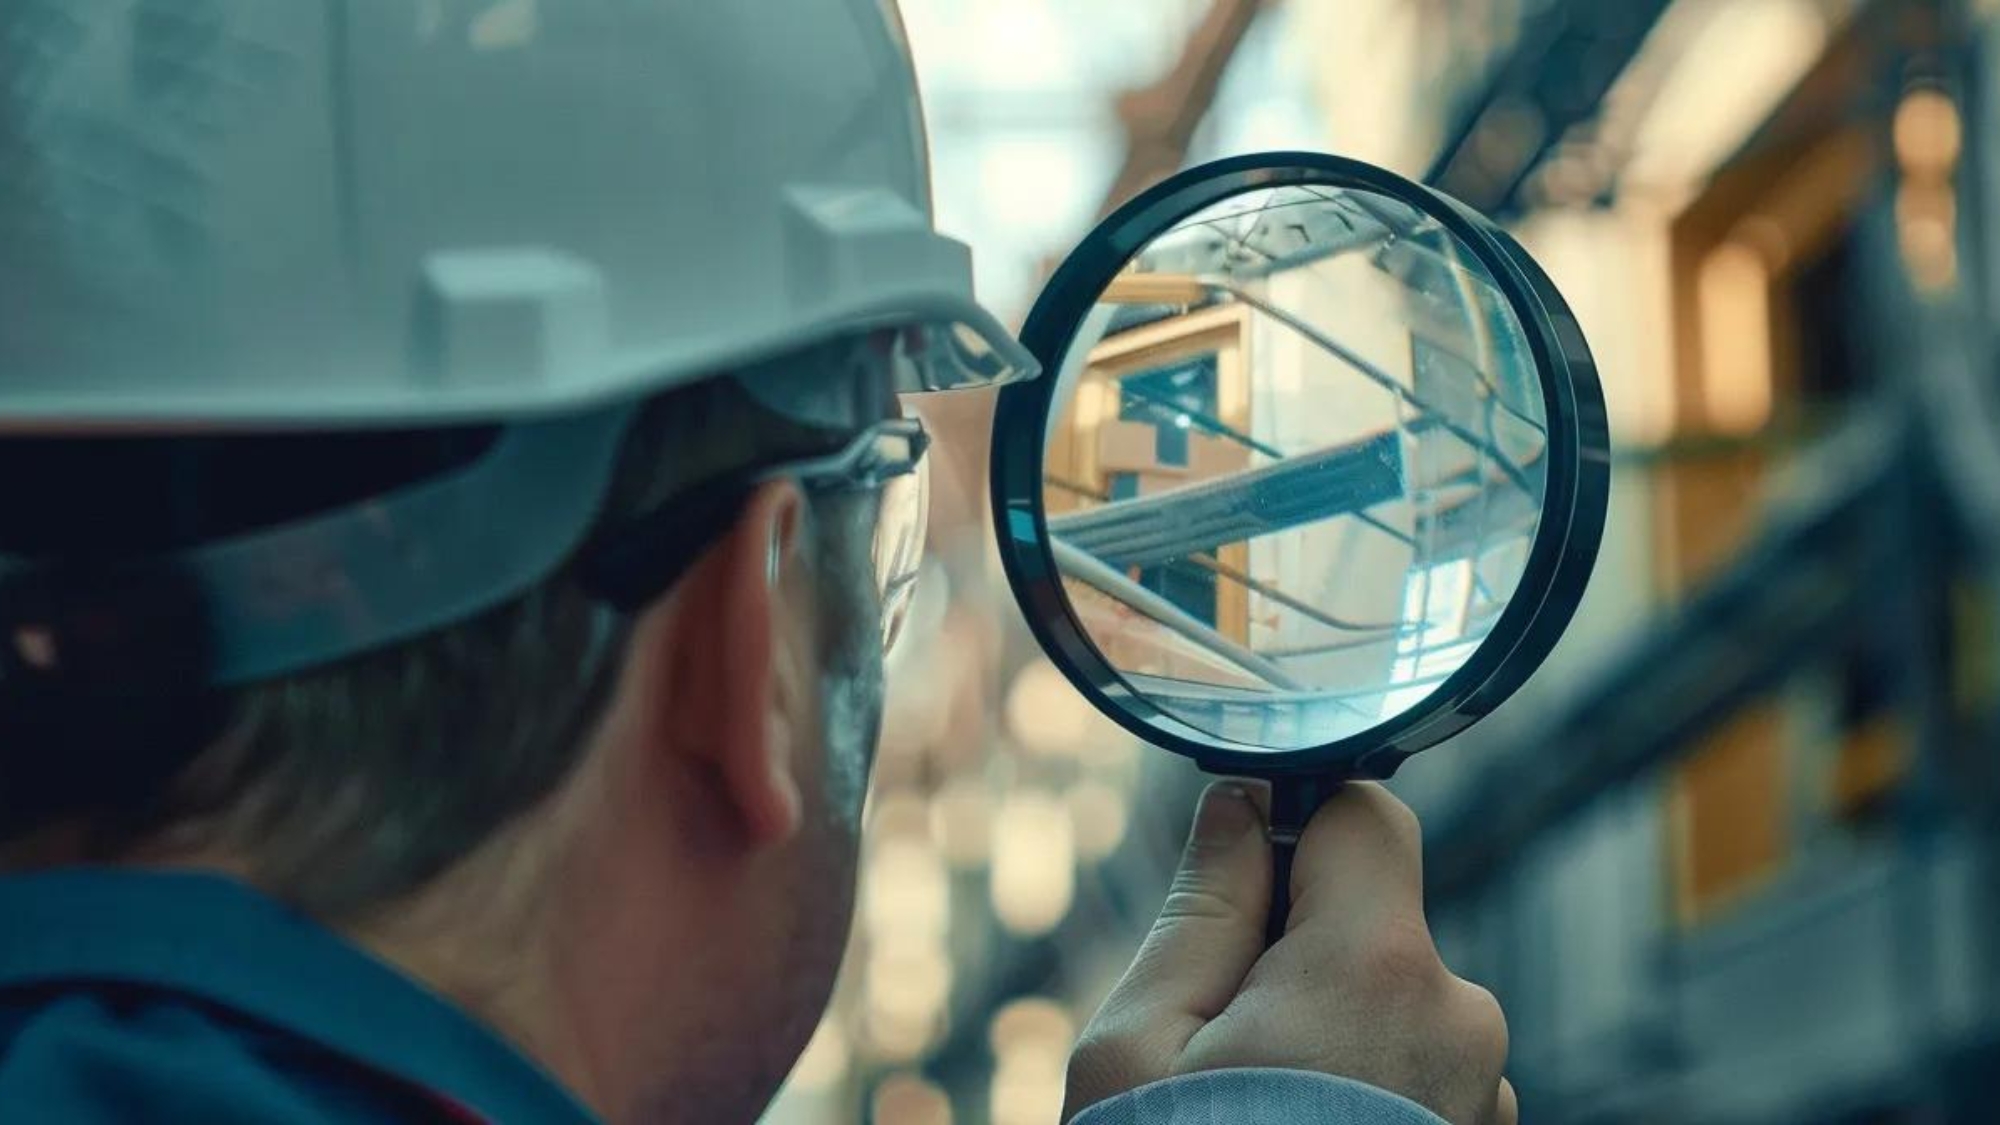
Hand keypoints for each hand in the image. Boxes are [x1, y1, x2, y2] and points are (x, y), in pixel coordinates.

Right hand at [1064, 782, 1513, 1124]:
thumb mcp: (1139, 1042)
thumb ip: (1204, 908)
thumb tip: (1240, 807)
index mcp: (1374, 971)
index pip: (1369, 816)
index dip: (1299, 823)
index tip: (1245, 870)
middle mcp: (1458, 1022)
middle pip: (1376, 926)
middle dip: (1299, 955)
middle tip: (1219, 1041)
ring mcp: (1481, 1097)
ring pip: (1396, 1010)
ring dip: (1336, 1036)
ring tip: (1261, 1114)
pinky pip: (1421, 1079)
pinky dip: (1367, 1095)